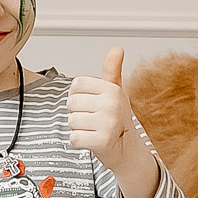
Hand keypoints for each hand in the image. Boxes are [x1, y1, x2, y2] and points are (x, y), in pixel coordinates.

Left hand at [68, 50, 158, 197]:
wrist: (126, 148)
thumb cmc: (117, 118)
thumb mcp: (114, 91)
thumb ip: (112, 69)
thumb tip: (117, 49)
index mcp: (112, 89)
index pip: (76, 85)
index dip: (78, 96)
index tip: (91, 103)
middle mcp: (111, 104)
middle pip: (71, 103)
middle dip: (78, 113)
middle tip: (93, 119)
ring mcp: (107, 123)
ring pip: (71, 121)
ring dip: (78, 128)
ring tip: (93, 129)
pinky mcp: (101, 141)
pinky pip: (74, 138)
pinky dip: (79, 141)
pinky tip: (92, 139)